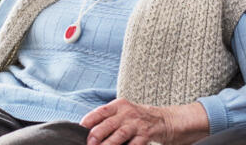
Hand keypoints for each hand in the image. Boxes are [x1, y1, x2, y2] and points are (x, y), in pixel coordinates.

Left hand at [81, 98, 208, 144]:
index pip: (100, 111)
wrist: (165, 119)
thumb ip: (109, 119)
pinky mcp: (146, 134)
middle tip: (88, 143)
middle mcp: (127, 112)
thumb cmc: (138, 118)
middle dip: (96, 135)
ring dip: (108, 144)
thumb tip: (90, 131)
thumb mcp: (124, 112)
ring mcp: (137, 123)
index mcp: (119, 105)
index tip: (80, 128)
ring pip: (119, 135)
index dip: (89, 120)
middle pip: (108, 124)